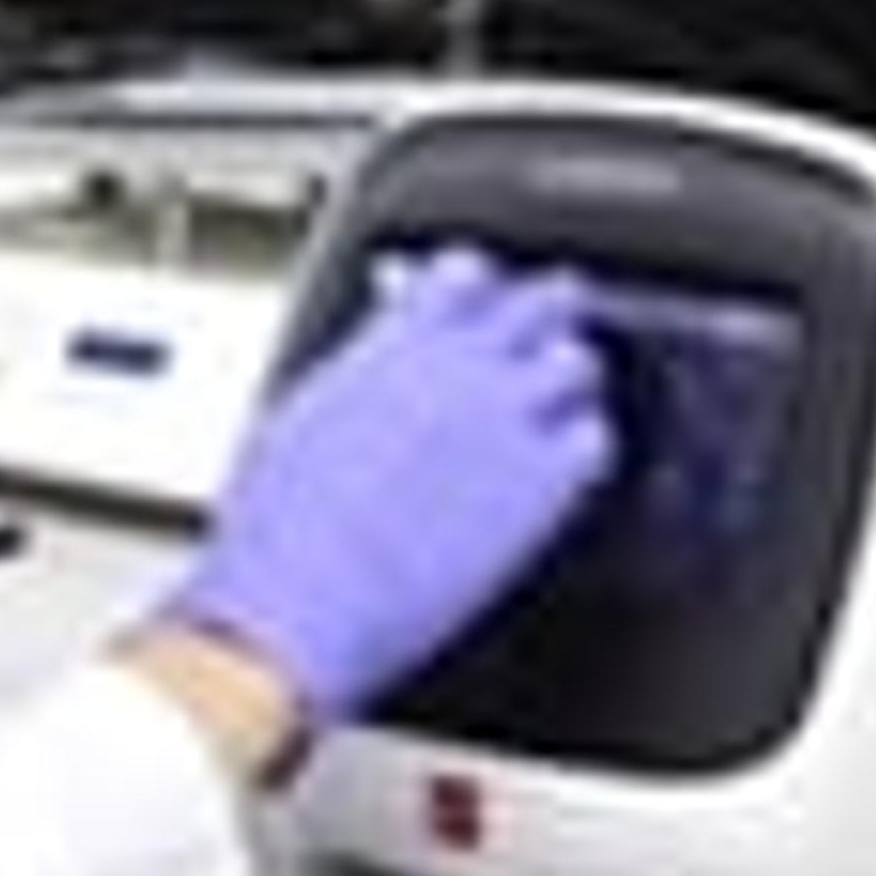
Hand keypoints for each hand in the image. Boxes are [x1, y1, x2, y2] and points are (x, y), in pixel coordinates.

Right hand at [171, 249, 610, 731]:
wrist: (300, 601)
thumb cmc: (278, 527)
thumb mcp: (302, 421)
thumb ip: (358, 381)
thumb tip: (376, 373)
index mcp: (393, 344)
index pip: (464, 274)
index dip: (480, 289)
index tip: (481, 305)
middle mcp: (457, 369)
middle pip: (541, 302)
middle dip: (547, 315)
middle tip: (549, 332)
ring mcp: (504, 423)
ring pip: (580, 363)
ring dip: (569, 381)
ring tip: (559, 406)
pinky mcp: (539, 487)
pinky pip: (596, 444)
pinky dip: (586, 450)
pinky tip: (565, 472)